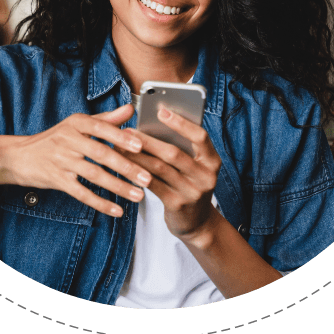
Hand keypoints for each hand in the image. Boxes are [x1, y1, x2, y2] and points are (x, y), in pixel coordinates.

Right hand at [0, 104, 150, 216]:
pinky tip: (117, 210)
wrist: (19, 156)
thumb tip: (130, 108)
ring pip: (94, 175)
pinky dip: (100, 203)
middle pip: (101, 153)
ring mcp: (61, 160)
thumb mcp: (78, 124)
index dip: (121, 137)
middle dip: (126, 167)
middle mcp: (68, 140)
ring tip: (138, 195)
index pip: (101, 128)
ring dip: (118, 187)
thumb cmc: (55, 138)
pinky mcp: (57, 180)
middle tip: (146, 177)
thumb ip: (106, 118)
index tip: (140, 146)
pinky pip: (81, 193)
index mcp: (76, 123)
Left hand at [121, 107, 221, 241]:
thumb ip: (182, 147)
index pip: (200, 136)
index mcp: (213, 160)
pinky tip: (125, 165)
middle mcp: (206, 176)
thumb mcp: (195, 165)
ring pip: (160, 168)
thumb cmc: (190, 183)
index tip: (162, 110)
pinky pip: (153, 185)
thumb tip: (153, 123)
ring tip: (120, 146)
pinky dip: (137, 172)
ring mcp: (192, 192)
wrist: (197, 222)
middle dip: (148, 140)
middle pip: (174, 152)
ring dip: (137, 155)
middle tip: (128, 130)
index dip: (181, 123)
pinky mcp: (177, 205)